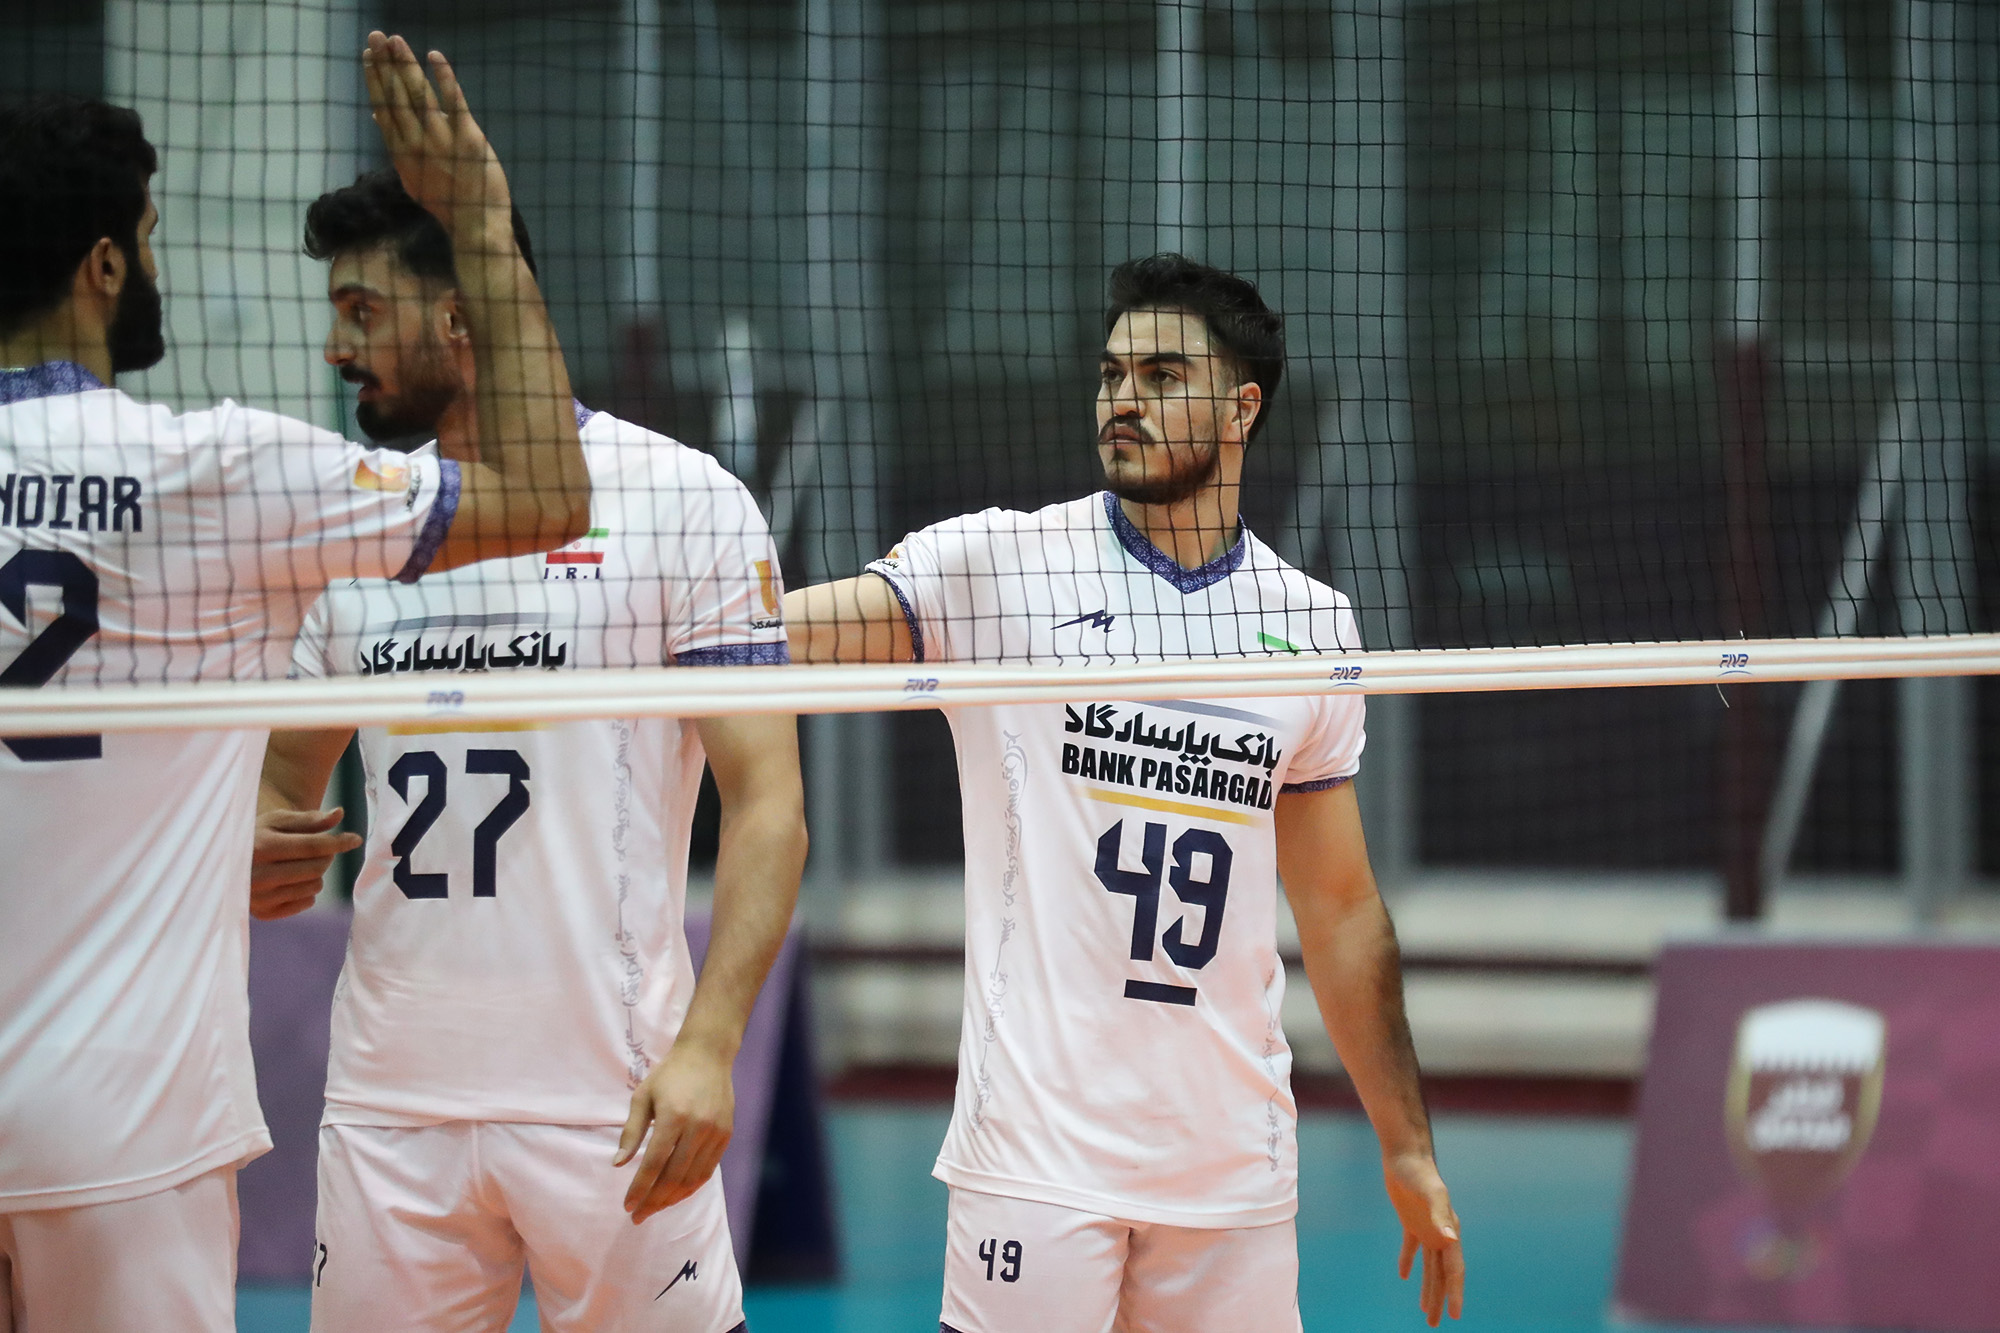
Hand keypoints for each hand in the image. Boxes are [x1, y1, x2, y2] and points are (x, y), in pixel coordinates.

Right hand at [251, 807, 359, 919]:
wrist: (228, 861)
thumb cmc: (258, 834)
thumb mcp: (278, 820)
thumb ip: (310, 819)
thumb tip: (339, 813)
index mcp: (260, 847)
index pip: (312, 846)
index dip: (339, 842)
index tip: (356, 839)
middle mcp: (257, 876)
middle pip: (317, 867)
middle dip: (325, 855)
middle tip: (315, 848)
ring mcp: (259, 898)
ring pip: (314, 886)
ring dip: (315, 873)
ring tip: (297, 863)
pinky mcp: (263, 913)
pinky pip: (306, 902)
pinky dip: (306, 890)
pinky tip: (290, 879)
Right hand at [362, 32, 513, 243]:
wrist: (475, 225)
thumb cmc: (446, 202)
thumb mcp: (412, 177)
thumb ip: (396, 146)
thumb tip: (377, 117)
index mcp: (401, 152)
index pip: (382, 107)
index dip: (374, 79)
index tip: (366, 56)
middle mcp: (416, 143)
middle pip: (395, 96)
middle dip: (384, 63)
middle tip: (375, 36)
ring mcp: (441, 141)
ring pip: (418, 94)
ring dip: (405, 64)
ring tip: (396, 40)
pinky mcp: (467, 139)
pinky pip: (454, 102)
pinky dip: (444, 78)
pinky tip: (434, 57)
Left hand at [614, 1037, 734, 1223]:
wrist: (708, 1055)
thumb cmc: (669, 1075)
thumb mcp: (643, 1097)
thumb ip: (631, 1131)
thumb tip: (618, 1164)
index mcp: (673, 1117)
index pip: (653, 1164)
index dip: (639, 1188)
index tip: (627, 1206)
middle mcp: (697, 1128)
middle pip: (673, 1177)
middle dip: (653, 1201)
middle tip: (638, 1216)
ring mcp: (715, 1132)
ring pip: (693, 1178)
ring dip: (672, 1198)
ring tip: (655, 1208)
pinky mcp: (726, 1135)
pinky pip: (708, 1170)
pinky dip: (691, 1186)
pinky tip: (677, 1194)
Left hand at [1385, 1150, 1464, 1325]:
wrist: (1405, 1153)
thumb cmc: (1419, 1171)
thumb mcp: (1430, 1193)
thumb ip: (1441, 1215)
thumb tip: (1451, 1240)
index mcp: (1449, 1231)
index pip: (1454, 1270)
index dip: (1455, 1293)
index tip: (1454, 1315)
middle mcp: (1441, 1233)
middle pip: (1442, 1274)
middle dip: (1440, 1298)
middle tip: (1435, 1323)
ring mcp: (1427, 1227)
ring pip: (1429, 1265)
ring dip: (1427, 1287)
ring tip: (1424, 1310)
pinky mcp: (1411, 1220)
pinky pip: (1411, 1247)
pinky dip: (1408, 1261)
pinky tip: (1403, 1275)